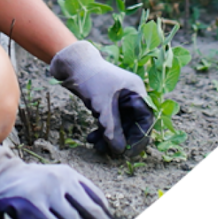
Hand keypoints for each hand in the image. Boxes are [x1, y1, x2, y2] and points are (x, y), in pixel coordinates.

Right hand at [0, 145, 114, 218]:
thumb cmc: (30, 182)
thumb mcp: (55, 178)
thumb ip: (74, 191)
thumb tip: (98, 216)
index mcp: (69, 175)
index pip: (97, 198)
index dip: (107, 218)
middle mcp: (61, 183)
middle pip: (91, 213)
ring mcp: (48, 196)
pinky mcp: (34, 210)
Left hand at [48, 41, 154, 157]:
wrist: (72, 65)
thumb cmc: (91, 79)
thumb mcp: (102, 106)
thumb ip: (112, 129)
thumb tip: (119, 151)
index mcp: (136, 92)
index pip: (145, 119)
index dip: (139, 137)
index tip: (128, 152)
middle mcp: (130, 96)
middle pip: (133, 124)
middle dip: (121, 139)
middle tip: (110, 153)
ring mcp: (119, 100)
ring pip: (119, 125)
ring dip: (109, 137)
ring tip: (96, 145)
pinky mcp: (107, 104)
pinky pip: (109, 122)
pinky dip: (102, 131)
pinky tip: (91, 138)